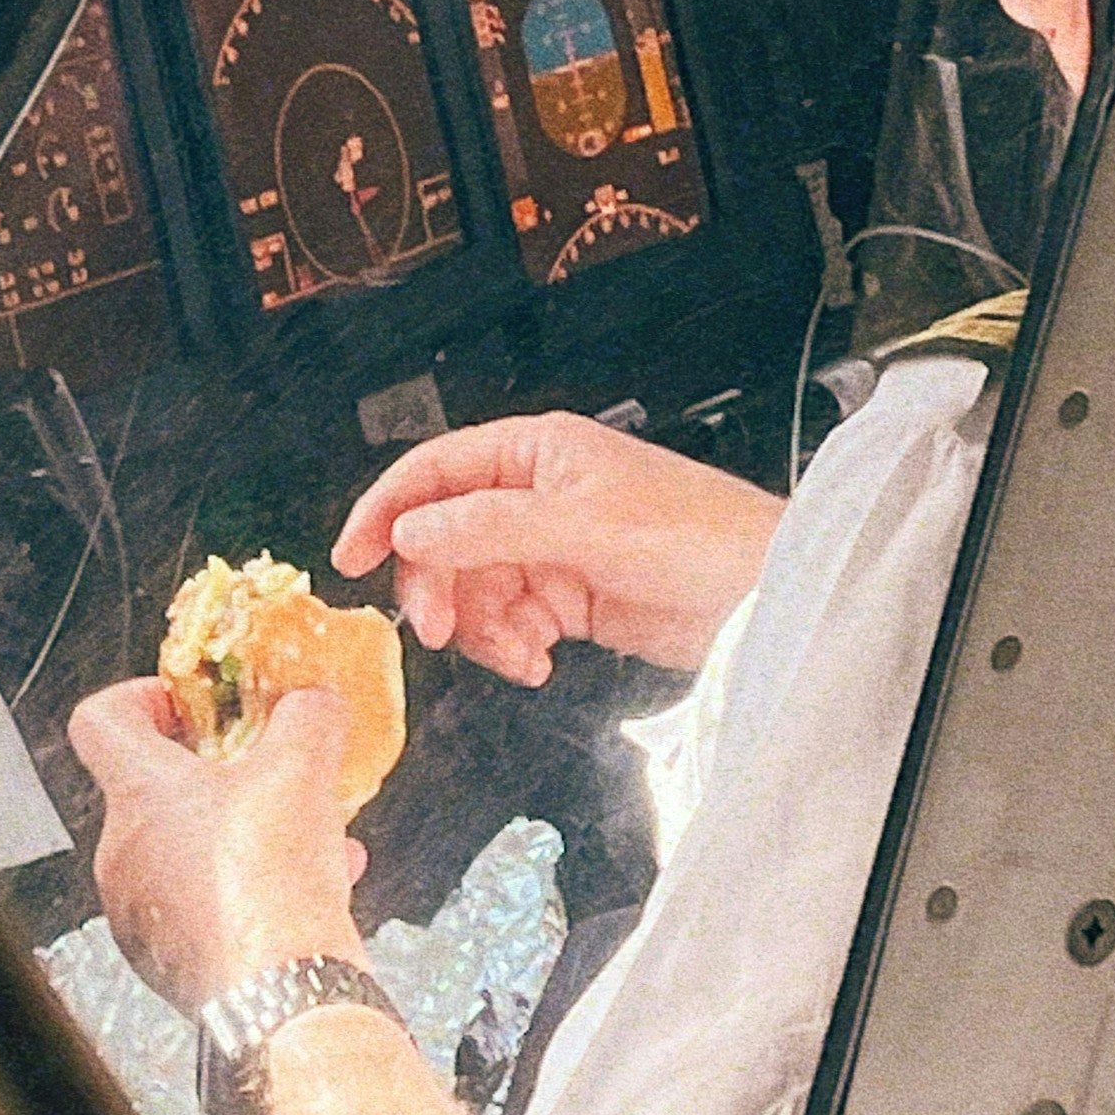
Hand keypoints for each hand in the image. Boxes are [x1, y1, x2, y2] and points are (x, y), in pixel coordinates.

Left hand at [66, 678, 364, 1018]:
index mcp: (136, 796)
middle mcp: (122, 856)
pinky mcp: (171, 964)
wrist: (282, 994)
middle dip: (218, 774)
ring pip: (189, 852)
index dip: (141, 697)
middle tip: (268, 770)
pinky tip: (319, 884)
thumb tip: (314, 701)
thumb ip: (308, 717)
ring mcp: (142, 916)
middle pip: (154, 791)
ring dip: (245, 833)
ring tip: (311, 832)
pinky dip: (253, 889)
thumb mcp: (304, 768)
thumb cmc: (272, 879)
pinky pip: (207, 907)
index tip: (190, 704)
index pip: (98, 721)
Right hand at [331, 411, 782, 682]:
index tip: (350, 558)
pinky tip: (540, 663)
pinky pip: (512, 622)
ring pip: (476, 589)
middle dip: (439, 588)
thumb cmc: (696, 535)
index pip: (435, 472)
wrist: (764, 593)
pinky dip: (514, 648)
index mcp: (536, 452)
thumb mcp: (584, 527)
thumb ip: (491, 528)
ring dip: (483, 629)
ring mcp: (553, 548)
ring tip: (520, 656)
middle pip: (446, 540)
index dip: (385, 511)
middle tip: (439, 633)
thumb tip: (412, 530)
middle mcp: (537, 494)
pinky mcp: (572, 597)